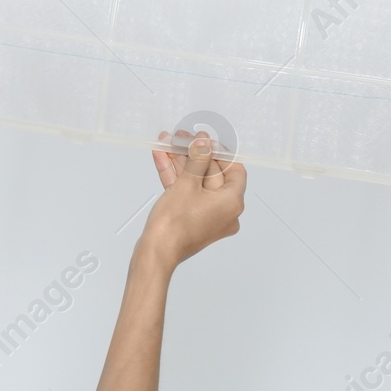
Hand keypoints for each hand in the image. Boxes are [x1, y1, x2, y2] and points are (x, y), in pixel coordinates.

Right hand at [136, 130, 246, 272]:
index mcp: (232, 203)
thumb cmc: (175, 223)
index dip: (220, 152)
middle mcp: (225, 211)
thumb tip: (204, 141)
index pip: (234, 170)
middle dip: (193, 154)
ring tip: (167, 143)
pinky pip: (187, 193)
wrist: (156, 252)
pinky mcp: (192, 219)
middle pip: (211, 174)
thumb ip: (198, 158)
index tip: (205, 140)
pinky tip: (162, 158)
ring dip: (181, 162)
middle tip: (181, 138)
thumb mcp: (187, 183)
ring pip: (196, 182)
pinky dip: (176, 177)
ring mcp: (208, 216)